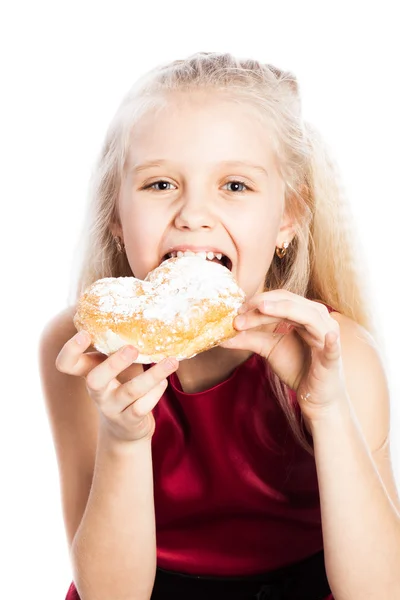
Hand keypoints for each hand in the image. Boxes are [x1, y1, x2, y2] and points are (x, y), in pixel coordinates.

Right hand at [55, 331, 178, 442]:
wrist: (126, 430)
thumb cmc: (122, 386)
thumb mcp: (116, 368)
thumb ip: (120, 348)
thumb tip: (140, 316)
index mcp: (90, 373)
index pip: (66, 364)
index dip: (70, 350)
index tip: (84, 334)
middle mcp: (97, 392)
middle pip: (94, 380)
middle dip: (113, 363)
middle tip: (132, 348)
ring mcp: (112, 408)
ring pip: (130, 391)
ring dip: (152, 375)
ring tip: (171, 361)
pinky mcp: (129, 422)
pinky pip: (143, 406)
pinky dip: (156, 392)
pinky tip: (164, 382)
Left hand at [220, 290, 348, 421]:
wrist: (314, 397)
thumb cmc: (296, 368)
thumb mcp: (269, 349)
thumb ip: (249, 339)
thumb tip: (222, 336)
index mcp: (303, 314)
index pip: (280, 300)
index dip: (258, 302)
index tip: (236, 310)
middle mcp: (317, 319)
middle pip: (290, 303)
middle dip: (263, 306)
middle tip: (240, 313)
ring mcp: (327, 336)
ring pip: (307, 316)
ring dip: (282, 310)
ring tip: (261, 309)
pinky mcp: (332, 358)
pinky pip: (333, 347)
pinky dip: (331, 341)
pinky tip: (328, 336)